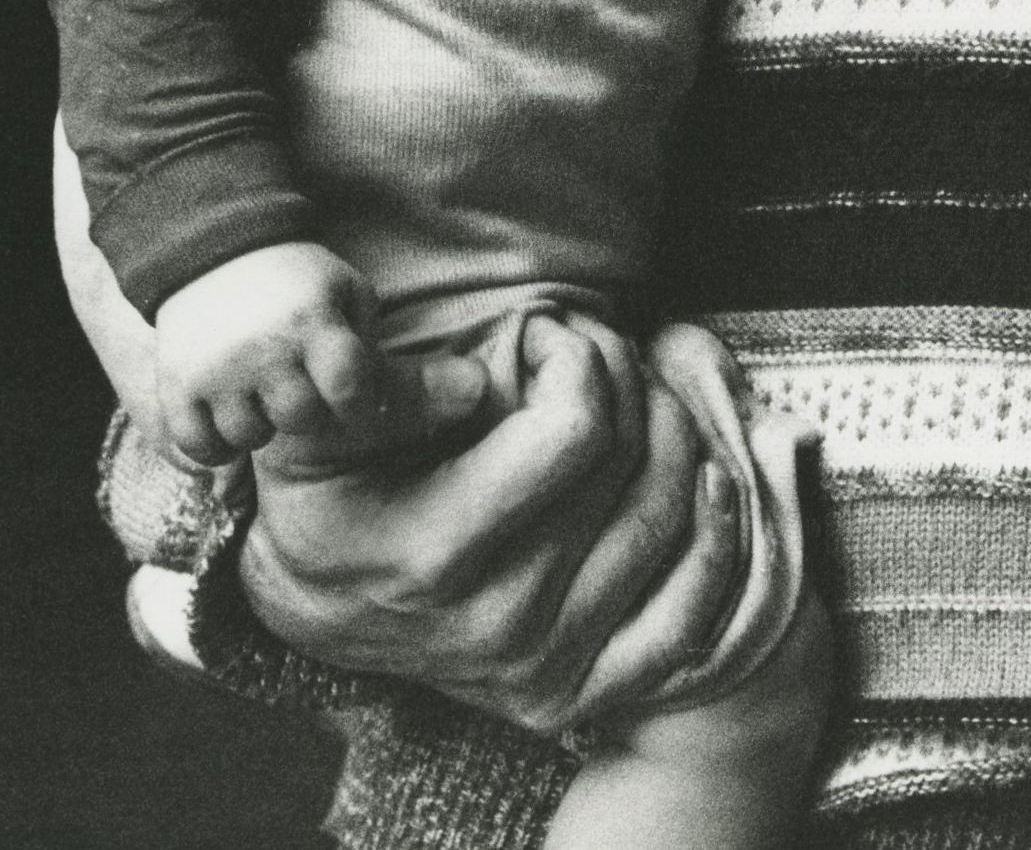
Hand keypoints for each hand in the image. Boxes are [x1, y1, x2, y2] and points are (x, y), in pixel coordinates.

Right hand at [153, 242, 392, 466]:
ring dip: (260, 426)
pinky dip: (215, 446)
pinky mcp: (177, 386)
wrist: (214, 249)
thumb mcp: (344, 286)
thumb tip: (375, 396)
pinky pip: (199, 447)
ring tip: (260, 398)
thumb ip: (367, 336)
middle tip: (299, 391)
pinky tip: (227, 423)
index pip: (349, 389)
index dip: (359, 407)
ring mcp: (217, 370)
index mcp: (311, 321)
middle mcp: (264, 349)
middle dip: (308, 412)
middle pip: (300, 419)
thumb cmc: (294, 277)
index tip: (351, 404)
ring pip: (249, 437)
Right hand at [241, 311, 750, 738]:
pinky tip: (713, 481)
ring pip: (662, 526)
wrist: (318, 601)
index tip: (549, 334)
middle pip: (628, 467)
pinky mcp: (573, 696)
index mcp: (432, 554)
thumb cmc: (327, 493)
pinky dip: (715, 547)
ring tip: (639, 395)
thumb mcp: (315, 428)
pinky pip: (682, 627)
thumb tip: (476, 383)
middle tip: (600, 348)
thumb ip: (375, 393)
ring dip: (675, 436)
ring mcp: (538, 669)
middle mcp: (494, 625)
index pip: (574, 432)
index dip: (578, 358)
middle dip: (628, 377)